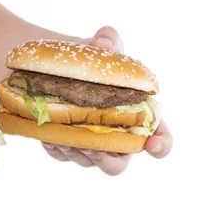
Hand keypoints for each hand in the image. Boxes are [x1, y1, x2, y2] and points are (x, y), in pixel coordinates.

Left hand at [42, 26, 172, 175]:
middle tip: (92, 143)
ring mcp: (89, 147)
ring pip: (85, 160)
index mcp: (138, 118)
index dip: (161, 145)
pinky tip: (47, 129)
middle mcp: (115, 139)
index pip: (160, 139)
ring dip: (74, 147)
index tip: (153, 144)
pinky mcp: (64, 147)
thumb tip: (105, 43)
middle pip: (117, 165)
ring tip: (62, 126)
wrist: (53, 65)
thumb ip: (109, 42)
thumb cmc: (92, 59)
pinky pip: (61, 154)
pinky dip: (54, 144)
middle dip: (105, 158)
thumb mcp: (102, 45)